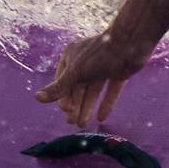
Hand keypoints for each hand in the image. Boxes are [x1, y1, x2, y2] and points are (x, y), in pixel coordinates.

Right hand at [36, 33, 156, 128]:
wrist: (131, 43)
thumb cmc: (99, 55)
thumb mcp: (75, 73)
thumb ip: (59, 88)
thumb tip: (37, 98)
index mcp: (72, 56)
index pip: (63, 79)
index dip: (63, 96)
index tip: (66, 110)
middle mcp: (86, 61)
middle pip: (78, 87)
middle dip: (75, 105)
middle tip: (73, 122)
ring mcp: (103, 67)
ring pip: (93, 91)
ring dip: (88, 107)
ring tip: (83, 124)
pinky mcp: (118, 73)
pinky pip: (110, 90)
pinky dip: (106, 103)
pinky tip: (101, 117)